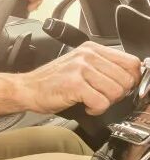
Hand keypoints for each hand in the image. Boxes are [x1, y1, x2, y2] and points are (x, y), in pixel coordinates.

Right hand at [20, 41, 142, 115]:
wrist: (27, 89)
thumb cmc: (52, 81)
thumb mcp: (80, 66)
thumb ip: (103, 67)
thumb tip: (131, 78)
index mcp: (92, 49)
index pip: (132, 62)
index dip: (132, 79)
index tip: (121, 88)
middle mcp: (87, 56)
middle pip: (127, 79)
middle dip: (117, 94)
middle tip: (101, 96)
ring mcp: (80, 69)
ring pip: (116, 92)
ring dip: (106, 103)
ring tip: (91, 100)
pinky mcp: (74, 84)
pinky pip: (101, 103)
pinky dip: (95, 110)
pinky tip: (85, 106)